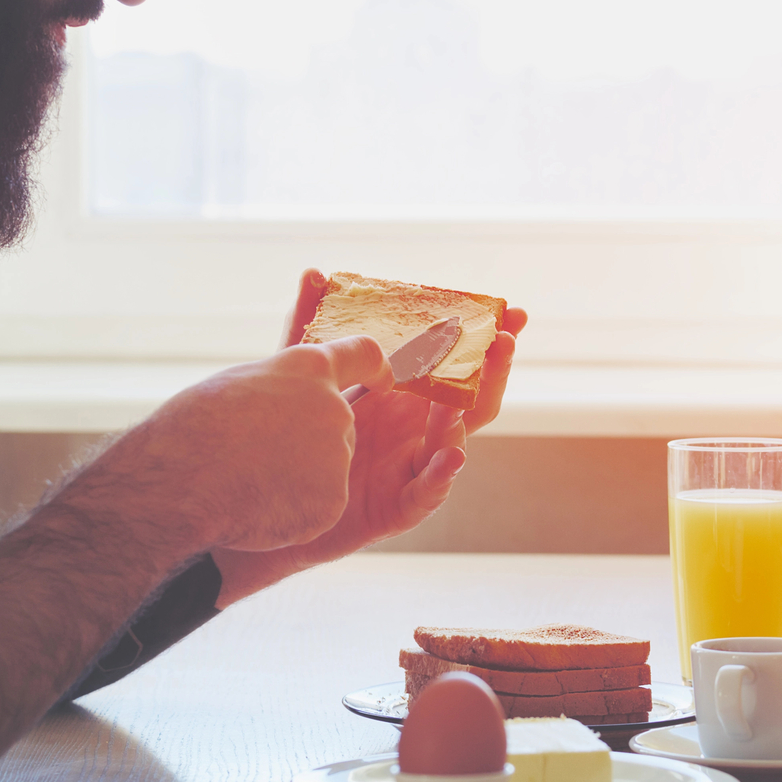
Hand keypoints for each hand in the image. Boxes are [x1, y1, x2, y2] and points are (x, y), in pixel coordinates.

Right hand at [123, 333, 393, 552]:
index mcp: (308, 368)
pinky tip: (258, 508)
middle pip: (338, 426)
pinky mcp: (336, 501)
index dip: (376, 367)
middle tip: (258, 457)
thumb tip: (284, 396)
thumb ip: (277, 386)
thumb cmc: (191, 432)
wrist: (182, 487)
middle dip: (309, 443)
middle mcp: (334, 408)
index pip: (364, 354)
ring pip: (328, 470)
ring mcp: (338, 456)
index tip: (384, 378)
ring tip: (249, 482)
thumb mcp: (236, 384)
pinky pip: (319, 508)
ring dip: (297, 479)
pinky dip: (293, 513)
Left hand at [213, 269, 525, 602]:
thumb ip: (309, 327)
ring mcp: (412, 468)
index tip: (509, 309)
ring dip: (464, 418)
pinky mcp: (400, 508)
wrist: (272, 499)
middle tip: (505, 339)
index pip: (454, 363)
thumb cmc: (298, 437)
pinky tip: (451, 456)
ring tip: (467, 395)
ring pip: (455, 442)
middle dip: (493, 370)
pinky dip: (442, 476)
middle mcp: (416, 430)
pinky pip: (428, 493)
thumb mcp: (303, 378)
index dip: (484, 338)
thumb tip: (313, 273)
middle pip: (470, 399)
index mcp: (404, 396)